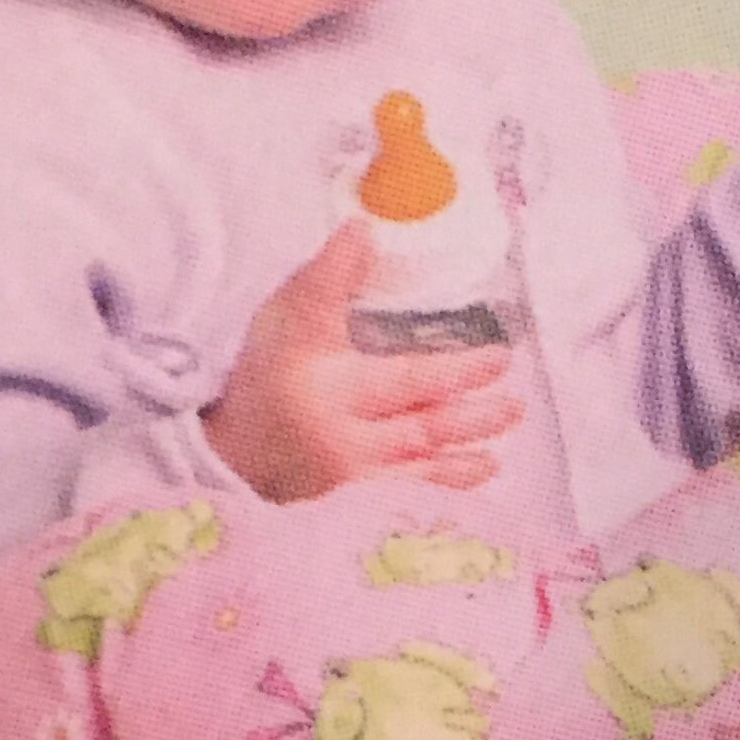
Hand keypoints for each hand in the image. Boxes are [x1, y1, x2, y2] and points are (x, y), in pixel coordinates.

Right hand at [201, 218, 523, 502]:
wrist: (223, 447)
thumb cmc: (260, 374)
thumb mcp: (288, 317)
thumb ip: (329, 275)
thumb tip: (365, 229)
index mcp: (333, 388)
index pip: (411, 380)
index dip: (460, 372)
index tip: (501, 358)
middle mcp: (346, 441)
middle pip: (424, 428)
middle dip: (475, 419)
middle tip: (516, 406)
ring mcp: (348, 483)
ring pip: (419, 472)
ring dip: (463, 464)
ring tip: (496, 457)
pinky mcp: (345, 510)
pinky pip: (401, 504)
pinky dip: (436, 497)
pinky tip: (463, 488)